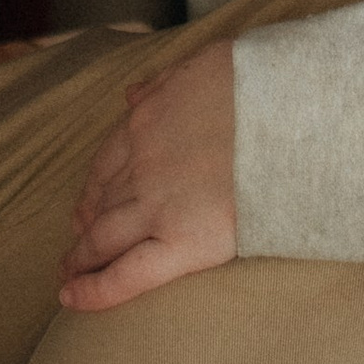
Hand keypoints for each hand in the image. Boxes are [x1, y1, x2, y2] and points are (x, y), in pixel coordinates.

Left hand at [59, 45, 238, 310]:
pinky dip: (95, 289)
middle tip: (75, 250)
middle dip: (85, 228)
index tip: (85, 208)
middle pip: (102, 202)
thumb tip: (131, 95)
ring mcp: (158, 204)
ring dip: (82, 258)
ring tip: (70, 276)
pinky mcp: (183, 242)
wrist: (294, 114)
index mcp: (147, 120)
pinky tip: (73, 299)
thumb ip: (162, 83)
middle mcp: (143, 163)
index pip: (106, 163)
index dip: (93, 190)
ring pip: (104, 237)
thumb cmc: (258, 87)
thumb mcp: (201, 65)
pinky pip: (128, 273)